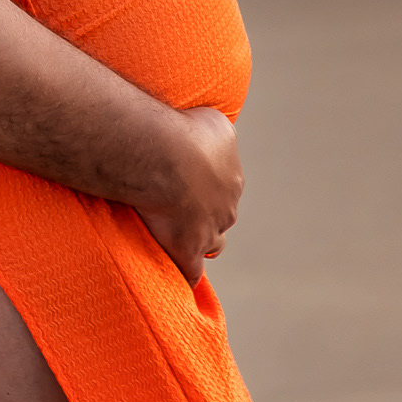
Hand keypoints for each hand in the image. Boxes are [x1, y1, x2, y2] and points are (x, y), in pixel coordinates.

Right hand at [134, 106, 242, 284]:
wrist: (167, 156)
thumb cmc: (185, 131)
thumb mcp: (213, 121)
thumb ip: (216, 136)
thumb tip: (211, 140)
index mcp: (234, 177)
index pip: (225, 185)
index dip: (206, 184)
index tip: (186, 180)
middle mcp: (228, 206)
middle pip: (222, 215)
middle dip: (206, 213)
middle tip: (180, 205)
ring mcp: (209, 231)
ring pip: (213, 244)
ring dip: (201, 242)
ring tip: (183, 240)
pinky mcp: (187, 251)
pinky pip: (190, 273)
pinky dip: (185, 276)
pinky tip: (177, 281)